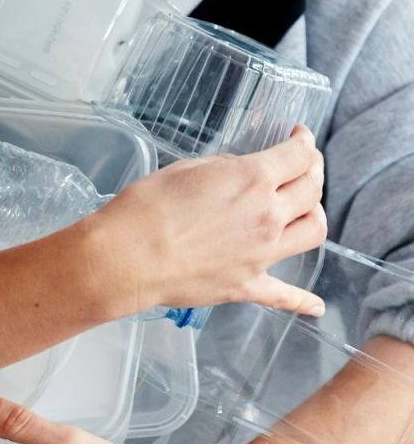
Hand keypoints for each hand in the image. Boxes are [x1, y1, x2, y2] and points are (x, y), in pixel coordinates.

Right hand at [94, 125, 325, 315]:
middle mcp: (267, 216)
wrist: (128, 257)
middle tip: (302, 167)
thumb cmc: (148, 208)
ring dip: (315, 216)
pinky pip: (284, 295)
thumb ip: (225, 169)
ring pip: (313, 232)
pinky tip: (316, 306)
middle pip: (311, 190)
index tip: (299, 137)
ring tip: (305, 211)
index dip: (304, 142)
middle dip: (312, 172)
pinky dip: (303, 301)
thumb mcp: (188, 169)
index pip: (299, 156)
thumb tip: (239, 174)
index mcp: (254, 180)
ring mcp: (261, 255)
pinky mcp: (246, 285)